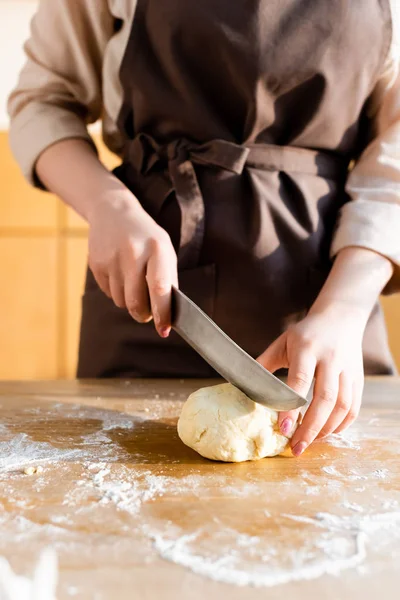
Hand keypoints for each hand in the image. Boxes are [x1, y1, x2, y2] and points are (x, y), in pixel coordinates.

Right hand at [87, 190, 177, 336]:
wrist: (113, 212)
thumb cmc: (146, 237)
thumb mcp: (164, 250)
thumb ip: (167, 279)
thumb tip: (167, 314)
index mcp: (157, 249)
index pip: (160, 288)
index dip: (162, 313)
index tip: (164, 330)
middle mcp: (133, 253)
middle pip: (136, 302)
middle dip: (142, 315)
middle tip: (147, 315)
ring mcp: (112, 258)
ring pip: (121, 301)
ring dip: (129, 302)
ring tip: (132, 282)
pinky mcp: (96, 264)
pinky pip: (108, 293)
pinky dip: (117, 291)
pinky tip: (119, 273)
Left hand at [258, 303, 364, 455]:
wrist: (340, 317)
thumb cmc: (306, 333)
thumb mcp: (282, 342)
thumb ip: (265, 363)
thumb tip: (244, 387)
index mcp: (307, 348)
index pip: (300, 380)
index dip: (292, 407)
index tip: (283, 429)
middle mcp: (331, 359)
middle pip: (325, 398)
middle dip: (311, 427)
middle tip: (296, 447)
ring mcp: (347, 369)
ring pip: (342, 406)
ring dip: (326, 429)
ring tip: (309, 442)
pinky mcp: (358, 378)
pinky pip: (354, 407)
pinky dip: (342, 424)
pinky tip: (327, 433)